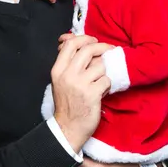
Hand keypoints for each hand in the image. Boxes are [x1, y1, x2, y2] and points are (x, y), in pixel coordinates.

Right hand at [50, 35, 111, 151]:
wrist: (68, 128)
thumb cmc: (66, 103)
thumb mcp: (60, 80)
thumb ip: (67, 61)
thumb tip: (70, 39)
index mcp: (58, 70)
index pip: (71, 44)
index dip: (85, 38)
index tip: (93, 41)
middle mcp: (67, 75)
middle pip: (88, 50)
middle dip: (102, 47)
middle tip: (109, 50)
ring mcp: (80, 84)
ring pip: (100, 65)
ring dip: (104, 71)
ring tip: (101, 80)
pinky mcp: (92, 94)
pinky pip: (107, 80)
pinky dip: (107, 85)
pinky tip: (102, 92)